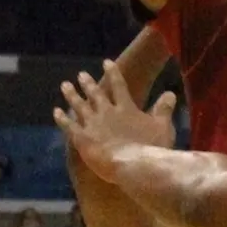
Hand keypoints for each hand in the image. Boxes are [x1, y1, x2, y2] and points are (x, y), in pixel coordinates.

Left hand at [55, 62, 177, 181]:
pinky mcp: (82, 139)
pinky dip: (62, 118)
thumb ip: (164, 109)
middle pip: (96, 94)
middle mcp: (107, 112)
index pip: (118, 85)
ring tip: (65, 85)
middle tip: (80, 74)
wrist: (132, 164)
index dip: (113, 72)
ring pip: (79, 106)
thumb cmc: (151, 147)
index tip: (106, 62)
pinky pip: (69, 126)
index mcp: (126, 108)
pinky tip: (56, 111)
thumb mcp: (163, 127)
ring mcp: (93, 124)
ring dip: (72, 95)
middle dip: (88, 83)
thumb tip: (170, 93)